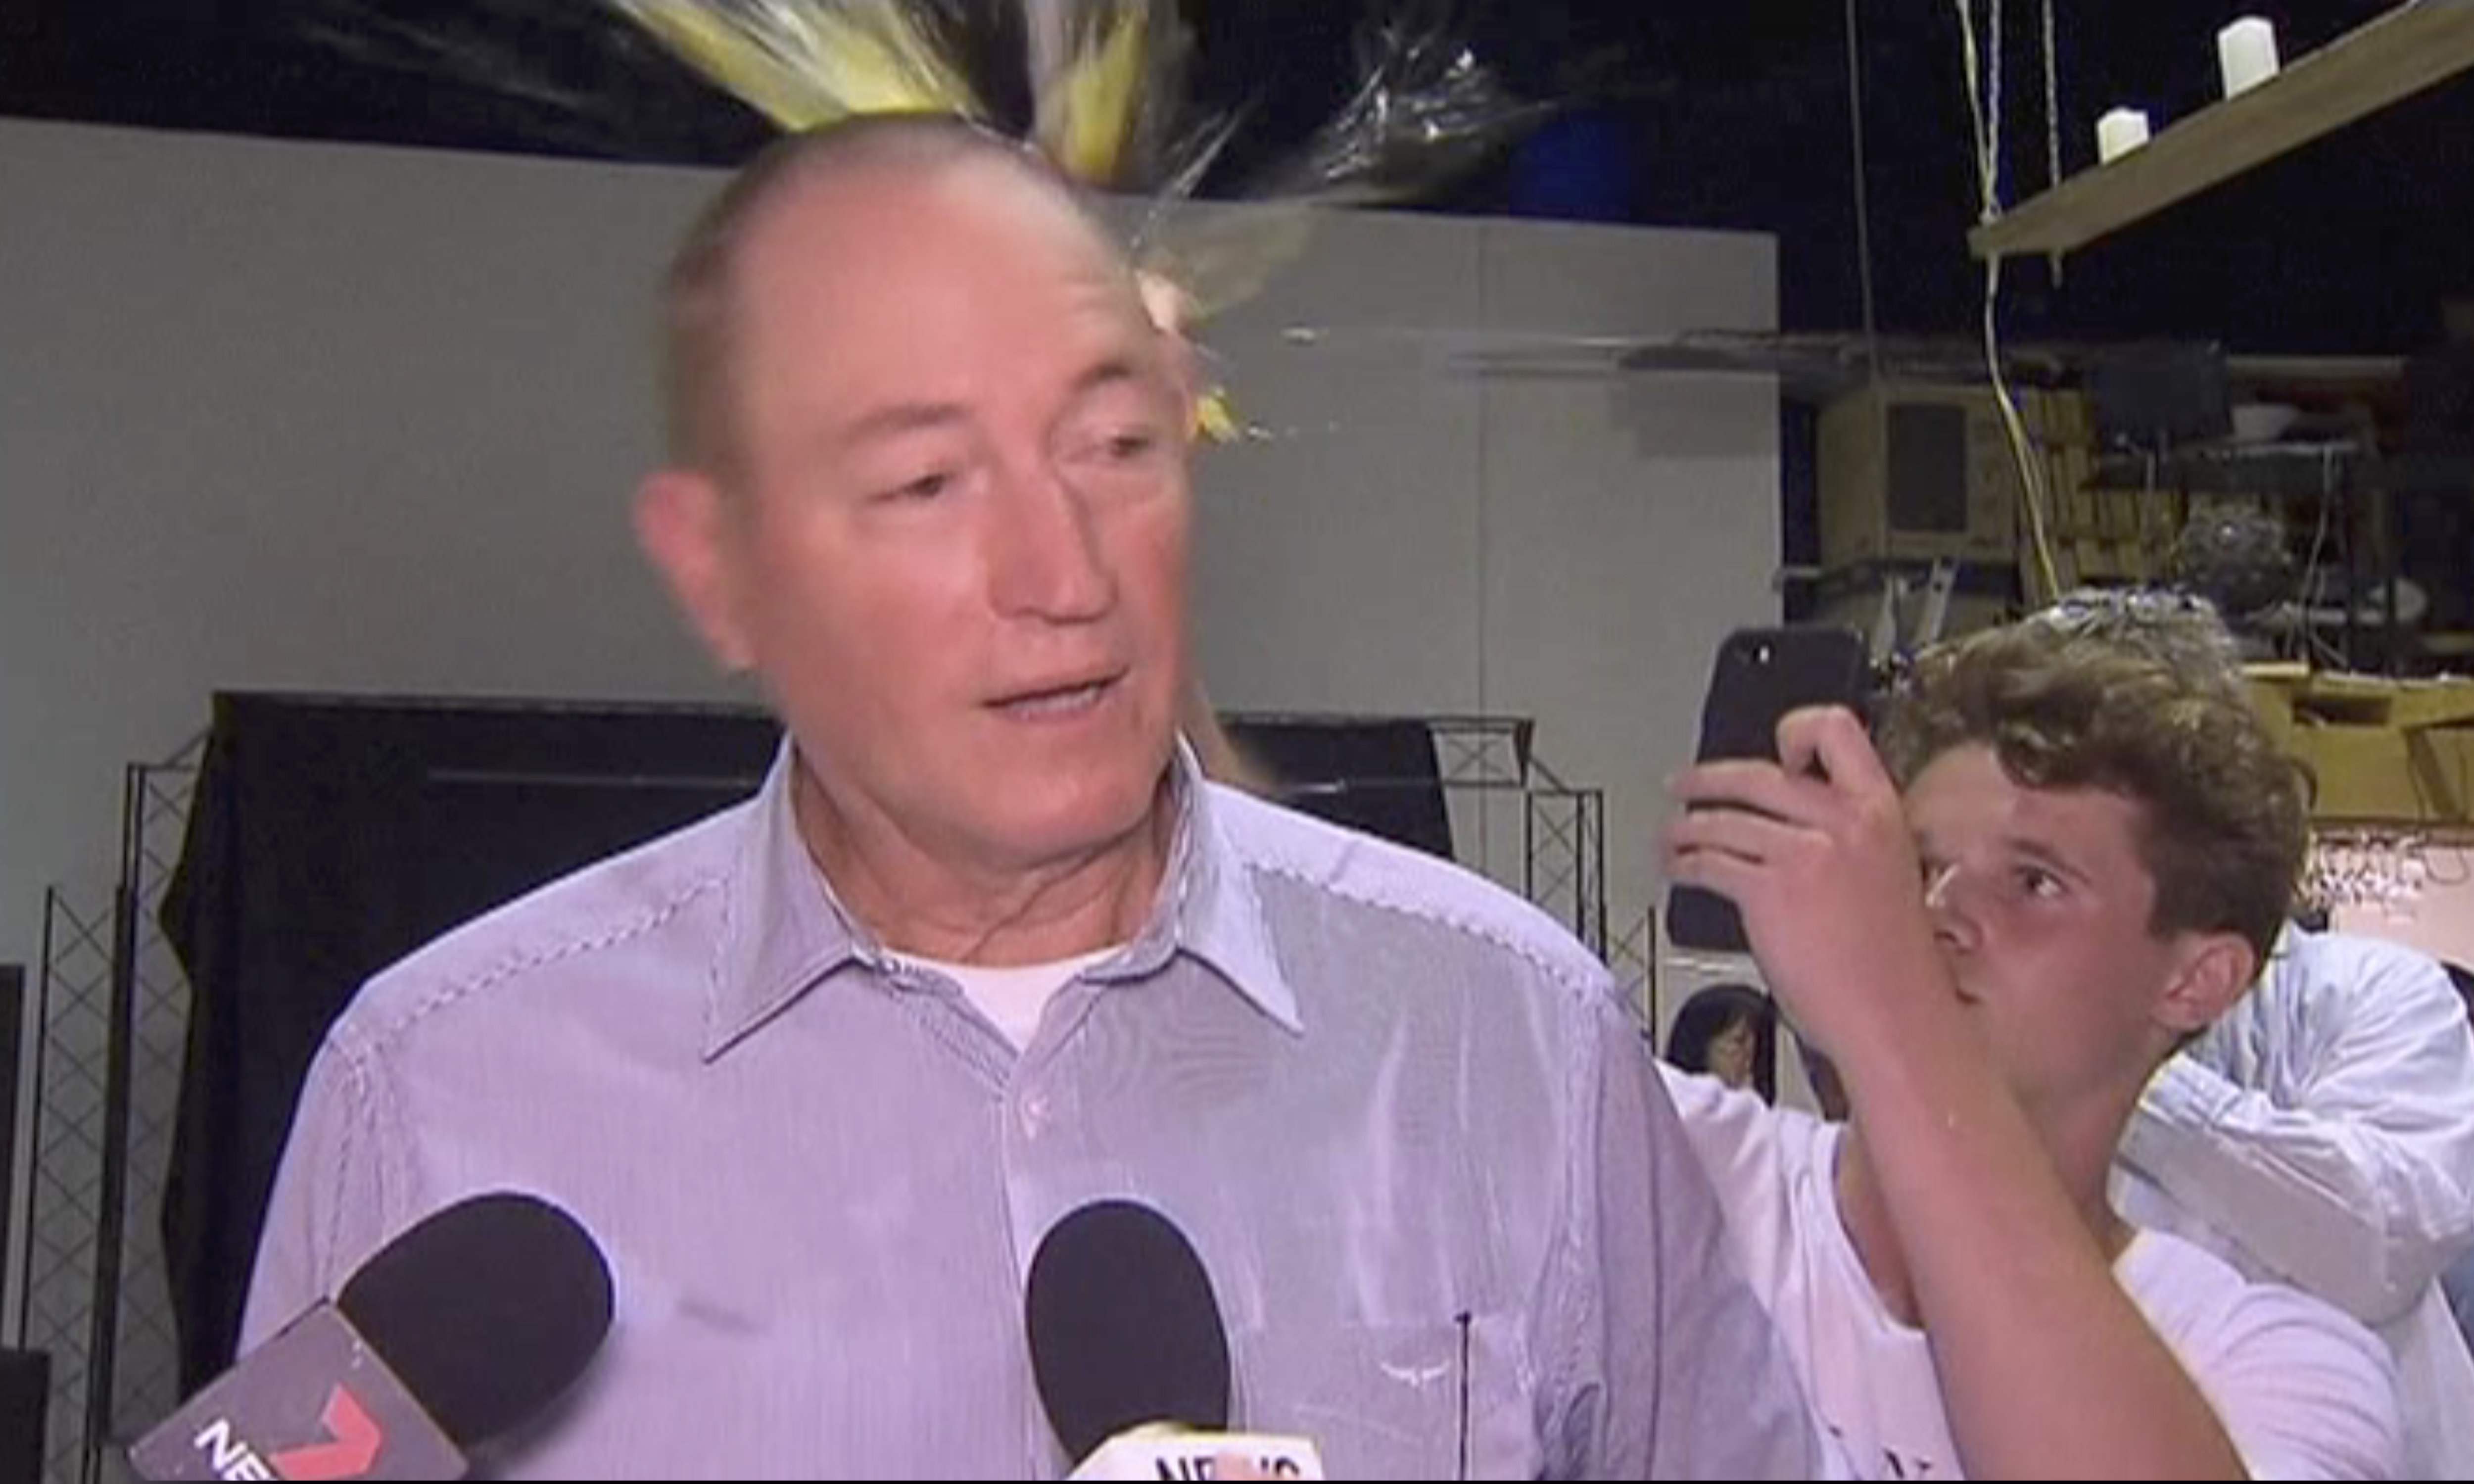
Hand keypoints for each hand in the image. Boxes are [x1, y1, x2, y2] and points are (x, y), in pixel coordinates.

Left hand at [1660, 706, 1949, 1061]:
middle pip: (1758, 774)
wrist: (1899, 1020)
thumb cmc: (1895, 968)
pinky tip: (1679, 869)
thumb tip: (1797, 828)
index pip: (1837, 731)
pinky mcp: (1769, 892)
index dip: (1797, 732)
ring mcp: (1804, 854)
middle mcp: (1843, 822)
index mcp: (1881, 811)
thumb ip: (1849, 840)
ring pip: (1723, 818)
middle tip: (1684, 785)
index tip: (1776, 753)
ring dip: (1684, 826)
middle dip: (1707, 778)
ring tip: (1670, 836)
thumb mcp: (1889, 876)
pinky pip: (1710, 862)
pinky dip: (1684, 863)